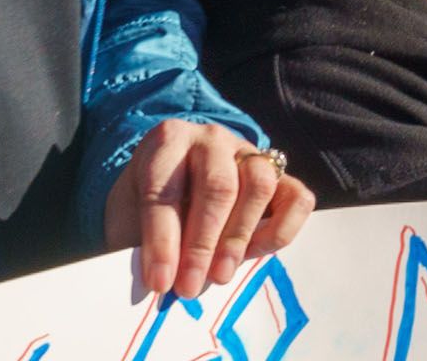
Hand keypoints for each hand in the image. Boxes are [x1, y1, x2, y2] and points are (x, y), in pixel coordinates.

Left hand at [104, 121, 314, 299]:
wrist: (169, 190)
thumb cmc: (143, 210)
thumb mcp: (130, 220)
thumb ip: (144, 242)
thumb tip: (166, 280)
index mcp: (166, 141)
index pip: (164, 190)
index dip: (161, 241)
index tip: (159, 282)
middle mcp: (211, 138)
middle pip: (218, 187)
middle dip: (203, 244)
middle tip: (189, 287)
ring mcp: (249, 151)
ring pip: (259, 186)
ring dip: (239, 238)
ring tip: (219, 275)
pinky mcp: (279, 173)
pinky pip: (296, 197)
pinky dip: (282, 230)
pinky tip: (255, 254)